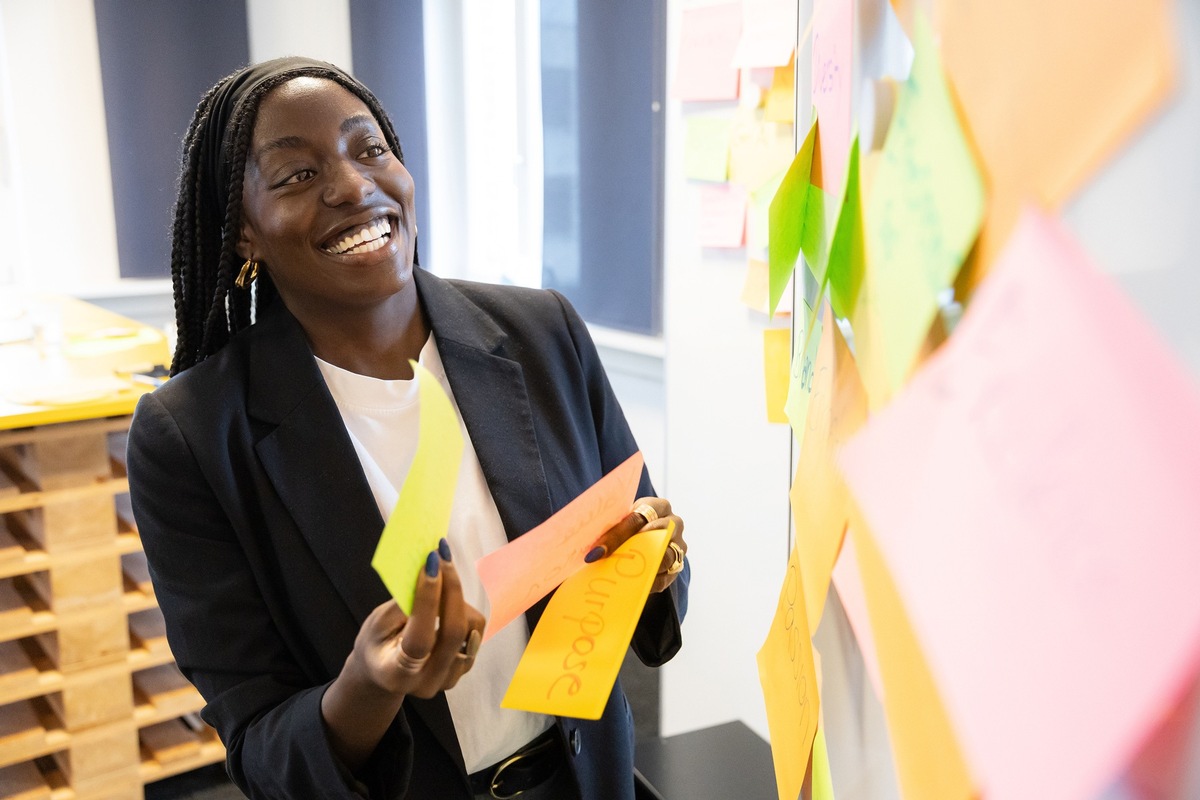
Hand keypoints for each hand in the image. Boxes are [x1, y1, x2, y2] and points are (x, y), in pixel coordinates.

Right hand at [351, 539, 485, 697]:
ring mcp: (449, 678)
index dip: (428, 599)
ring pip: (470, 629)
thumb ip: (402, 605)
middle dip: (451, 589)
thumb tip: (429, 573)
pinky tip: (445, 602)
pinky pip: (475, 632)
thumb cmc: (377, 644)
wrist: (386, 674)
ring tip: (439, 582)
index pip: (420, 638)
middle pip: (453, 633)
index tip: (431, 563)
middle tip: (442, 557)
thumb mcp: (377, 624)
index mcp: (397, 673)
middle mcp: (427, 682)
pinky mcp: (464, 669)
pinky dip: (463, 610)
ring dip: (457, 598)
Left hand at [585, 497, 686, 592]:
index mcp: (657, 506)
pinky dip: (648, 582)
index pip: (638, 518)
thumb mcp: (624, 521)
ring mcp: (679, 544)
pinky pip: (665, 577)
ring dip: (642, 567)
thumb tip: (591, 550)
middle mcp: (673, 523)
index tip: (596, 551)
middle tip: (608, 563)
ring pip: (665, 556)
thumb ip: (612, 528)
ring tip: (620, 576)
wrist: (651, 537)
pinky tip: (630, 587)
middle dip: (629, 549)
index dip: (617, 535)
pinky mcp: (678, 566)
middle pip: (655, 534)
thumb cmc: (631, 527)